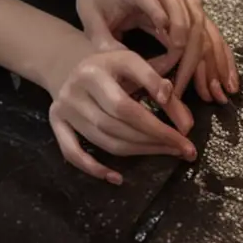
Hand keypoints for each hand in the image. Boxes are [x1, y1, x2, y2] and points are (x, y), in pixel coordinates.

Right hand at [42, 39, 196, 183]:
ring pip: (103, 139)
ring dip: (138, 151)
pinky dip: (93, 168)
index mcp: (98, 68)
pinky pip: (72, 152)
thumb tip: (185, 124)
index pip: (129, 103)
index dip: (159, 122)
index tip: (187, 131)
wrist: (70, 64)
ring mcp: (64, 106)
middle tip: (182, 148)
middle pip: (117, 123)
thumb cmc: (111, 67)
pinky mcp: (55, 121)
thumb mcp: (135, 65)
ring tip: (165, 153)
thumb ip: (160, 87)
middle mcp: (77, 86)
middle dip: (154, 138)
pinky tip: (116, 178)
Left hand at [74, 0, 239, 131]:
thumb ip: (101, 39)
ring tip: (216, 93)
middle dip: (190, 60)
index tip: (172, 59)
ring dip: (213, 63)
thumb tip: (120, 68)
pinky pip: (210, 33)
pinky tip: (226, 81)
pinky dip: (219, 57)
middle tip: (186, 90)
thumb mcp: (89, 14)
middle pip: (189, 22)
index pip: (161, 5)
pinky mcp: (189, 8)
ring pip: (205, 30)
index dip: (169, 29)